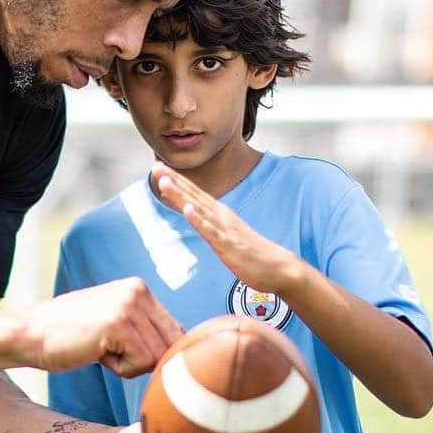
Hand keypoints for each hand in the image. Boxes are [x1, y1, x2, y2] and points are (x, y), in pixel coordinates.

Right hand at [26, 277, 182, 377]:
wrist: (29, 334)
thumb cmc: (67, 335)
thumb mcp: (112, 320)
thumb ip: (143, 327)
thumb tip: (182, 354)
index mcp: (138, 288)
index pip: (175, 330)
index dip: (156, 352)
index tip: (127, 354)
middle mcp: (138, 291)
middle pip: (171, 345)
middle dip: (144, 360)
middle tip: (110, 353)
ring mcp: (129, 306)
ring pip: (158, 358)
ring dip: (130, 366)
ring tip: (100, 350)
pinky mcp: (119, 324)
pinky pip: (141, 364)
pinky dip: (120, 370)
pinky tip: (96, 354)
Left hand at [152, 162, 301, 295]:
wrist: (276, 267)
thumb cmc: (249, 251)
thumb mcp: (222, 232)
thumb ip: (205, 220)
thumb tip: (186, 207)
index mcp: (219, 213)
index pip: (194, 193)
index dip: (176, 180)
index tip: (159, 166)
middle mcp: (220, 216)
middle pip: (193, 195)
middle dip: (174, 180)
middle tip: (156, 165)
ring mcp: (224, 229)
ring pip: (198, 208)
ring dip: (181, 194)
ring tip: (165, 181)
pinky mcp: (228, 244)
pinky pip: (210, 231)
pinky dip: (198, 220)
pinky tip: (187, 210)